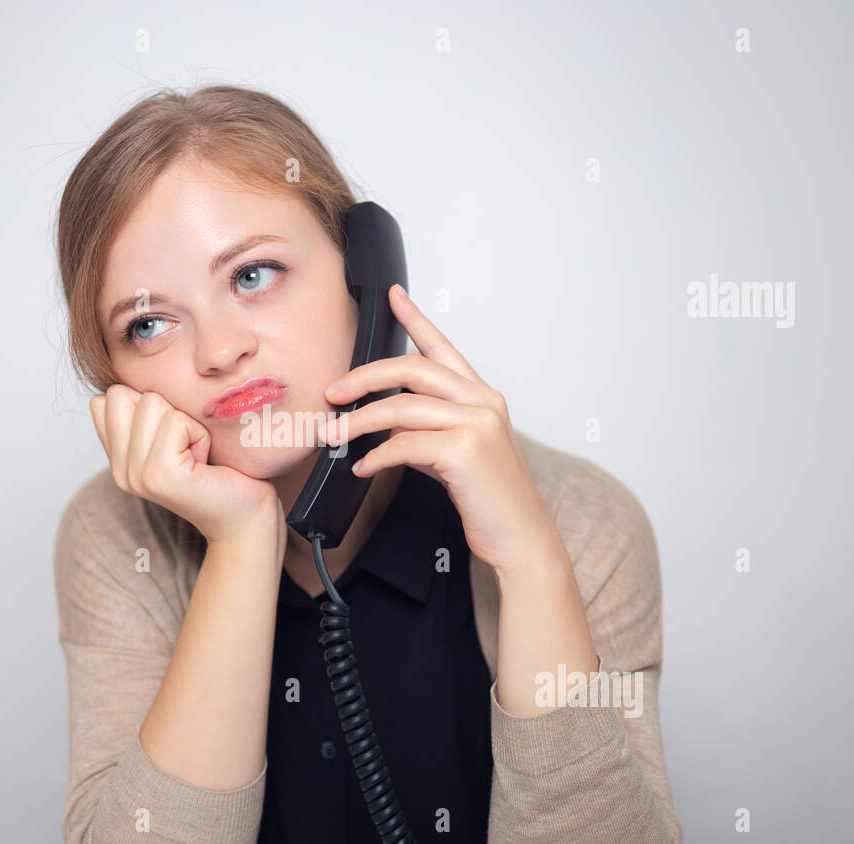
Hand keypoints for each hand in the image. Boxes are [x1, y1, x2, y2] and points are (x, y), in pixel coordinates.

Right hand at [90, 384, 283, 545]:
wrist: (245, 517)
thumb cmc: (219, 471)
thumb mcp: (174, 435)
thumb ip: (143, 415)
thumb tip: (121, 384)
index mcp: (118, 460)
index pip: (106, 399)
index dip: (148, 405)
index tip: (173, 438)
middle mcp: (120, 470)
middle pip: (122, 394)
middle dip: (165, 409)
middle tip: (187, 446)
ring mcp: (136, 475)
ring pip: (151, 402)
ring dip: (186, 421)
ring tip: (197, 454)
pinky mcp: (160, 475)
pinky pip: (176, 420)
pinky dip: (199, 433)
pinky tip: (205, 461)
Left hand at [317, 284, 558, 575]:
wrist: (520, 537)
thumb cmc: (488, 499)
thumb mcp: (454, 454)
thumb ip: (425, 430)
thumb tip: (384, 423)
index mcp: (482, 397)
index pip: (442, 348)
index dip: (416, 319)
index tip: (393, 296)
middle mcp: (483, 402)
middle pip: (412, 368)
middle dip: (365, 377)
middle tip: (333, 392)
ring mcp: (477, 424)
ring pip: (401, 406)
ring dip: (358, 421)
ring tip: (334, 435)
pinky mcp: (464, 452)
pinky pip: (403, 444)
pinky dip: (375, 455)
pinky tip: (364, 467)